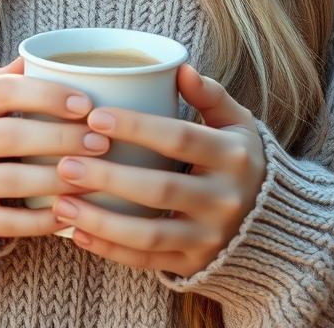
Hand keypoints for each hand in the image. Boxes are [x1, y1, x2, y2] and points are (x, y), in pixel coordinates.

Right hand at [0, 55, 108, 242]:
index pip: (6, 91)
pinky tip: (73, 212)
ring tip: (97, 176)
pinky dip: (44, 219)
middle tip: (101, 141)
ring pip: (16, 181)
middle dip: (64, 138)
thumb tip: (47, 55)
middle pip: (14, 136)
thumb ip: (10, 78)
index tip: (86, 104)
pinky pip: (11, 223)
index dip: (48, 96)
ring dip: (62, 179)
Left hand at [51, 63, 266, 276]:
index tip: (94, 118)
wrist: (273, 222)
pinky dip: (110, 249)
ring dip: (101, 220)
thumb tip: (180, 68)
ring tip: (61, 203)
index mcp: (232, 156)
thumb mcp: (236, 123)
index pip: (179, 138)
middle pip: (159, 188)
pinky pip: (147, 260)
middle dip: (108, 177)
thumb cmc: (239, 159)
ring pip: (149, 233)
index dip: (136, 127)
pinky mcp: (194, 264)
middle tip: (65, 164)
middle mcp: (224, 199)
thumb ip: (210, 95)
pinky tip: (77, 233)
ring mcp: (210, 237)